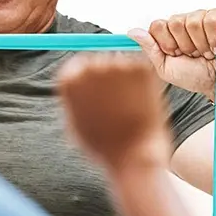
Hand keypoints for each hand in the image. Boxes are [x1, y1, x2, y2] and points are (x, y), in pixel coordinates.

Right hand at [57, 53, 171, 168]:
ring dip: (127, 79)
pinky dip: (144, 82)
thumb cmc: (103, 146)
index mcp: (71, 79)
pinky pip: (142, 69)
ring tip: (130, 107)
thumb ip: (73, 99)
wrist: (134, 155)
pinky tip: (143, 102)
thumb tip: (75, 83)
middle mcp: (91, 67)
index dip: (91, 78)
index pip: (79, 64)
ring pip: (123, 64)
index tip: (100, 90)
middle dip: (110, 77)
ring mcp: (118, 65)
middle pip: (101, 61)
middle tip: (119, 101)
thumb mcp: (75, 122)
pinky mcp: (142, 69)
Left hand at [128, 8, 215, 100]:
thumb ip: (150, 48)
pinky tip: (215, 47)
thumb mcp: (166, 68)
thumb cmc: (194, 77)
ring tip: (206, 52)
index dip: (166, 43)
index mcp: (171, 31)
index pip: (158, 25)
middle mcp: (186, 21)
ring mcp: (203, 18)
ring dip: (200, 44)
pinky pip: (211, 19)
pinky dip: (213, 37)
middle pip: (174, 22)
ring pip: (193, 20)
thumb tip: (133, 32)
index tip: (176, 55)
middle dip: (184, 45)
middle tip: (193, 55)